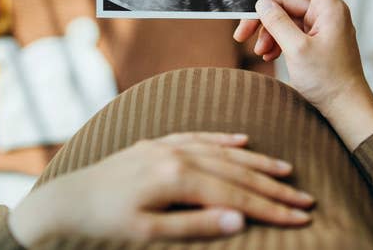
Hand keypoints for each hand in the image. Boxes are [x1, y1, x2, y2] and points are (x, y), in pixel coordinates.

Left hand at [9, 132, 314, 245]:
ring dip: (255, 162)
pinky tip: (242, 141)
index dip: (270, 207)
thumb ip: (195, 224)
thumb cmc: (105, 224)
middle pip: (235, 172)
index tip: (301, 216)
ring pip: (221, 152)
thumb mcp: (148, 233)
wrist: (67, 202)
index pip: (235, 195)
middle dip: (272, 187)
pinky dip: (222, 140)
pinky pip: (197, 137)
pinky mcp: (157, 144)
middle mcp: (175, 155)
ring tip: (286, 171)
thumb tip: (240, 219)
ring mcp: (166, 146)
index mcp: (175, 178)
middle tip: (305, 199)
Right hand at [233, 0, 372, 150]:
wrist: (345, 109)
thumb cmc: (328, 80)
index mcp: (329, 8)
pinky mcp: (316, 41)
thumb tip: (262, 3)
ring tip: (258, 51)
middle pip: (286, 2)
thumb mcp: (297, 50)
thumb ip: (277, 22)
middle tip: (241, 34)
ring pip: (285, 18)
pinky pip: (291, 32)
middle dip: (263, 16)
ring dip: (268, 32)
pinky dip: (277, 41)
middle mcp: (326, 14)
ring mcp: (322, 28)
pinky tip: (268, 55)